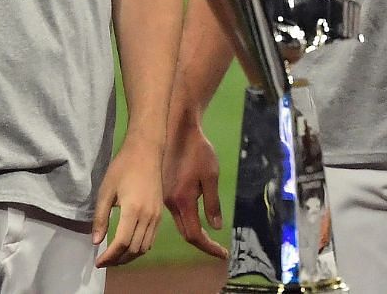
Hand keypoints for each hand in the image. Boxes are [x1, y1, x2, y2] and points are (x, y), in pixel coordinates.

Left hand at [92, 139, 163, 267]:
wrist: (146, 152)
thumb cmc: (123, 168)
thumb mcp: (106, 191)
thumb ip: (101, 218)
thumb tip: (96, 241)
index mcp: (133, 210)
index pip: (122, 243)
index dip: (109, 256)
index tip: (97, 262)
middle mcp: (148, 216)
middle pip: (134, 249)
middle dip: (118, 260)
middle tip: (104, 261)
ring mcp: (157, 215)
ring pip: (145, 247)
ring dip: (130, 256)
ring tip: (115, 257)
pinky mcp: (160, 213)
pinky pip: (151, 238)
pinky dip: (140, 247)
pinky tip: (128, 245)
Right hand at [162, 113, 227, 258]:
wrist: (178, 131)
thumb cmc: (198, 151)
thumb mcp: (211, 176)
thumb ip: (212, 203)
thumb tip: (215, 227)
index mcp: (182, 201)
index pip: (194, 234)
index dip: (208, 247)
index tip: (222, 254)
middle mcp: (169, 203)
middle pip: (185, 232)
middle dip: (203, 243)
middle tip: (219, 250)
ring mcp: (164, 198)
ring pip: (179, 223)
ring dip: (194, 232)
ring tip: (210, 239)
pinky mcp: (164, 191)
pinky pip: (176, 213)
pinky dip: (187, 221)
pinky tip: (197, 220)